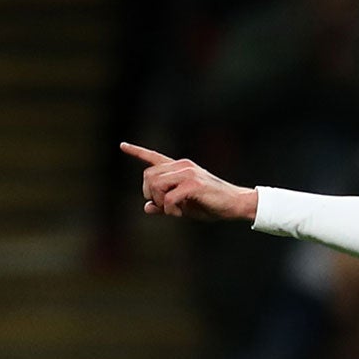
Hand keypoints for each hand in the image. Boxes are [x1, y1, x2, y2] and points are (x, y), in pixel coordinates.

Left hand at [120, 142, 257, 221]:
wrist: (236, 204)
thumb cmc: (212, 205)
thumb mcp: (185, 206)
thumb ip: (165, 205)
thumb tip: (146, 208)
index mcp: (180, 168)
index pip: (154, 157)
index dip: (137, 151)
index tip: (122, 145)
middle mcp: (182, 166)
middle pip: (149, 176)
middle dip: (149, 194)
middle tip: (163, 206)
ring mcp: (187, 173)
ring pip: (156, 186)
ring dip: (160, 202)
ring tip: (174, 210)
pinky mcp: (193, 185)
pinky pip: (168, 198)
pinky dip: (170, 209)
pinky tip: (180, 213)